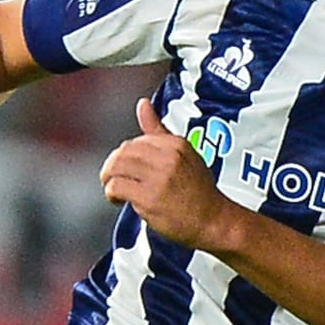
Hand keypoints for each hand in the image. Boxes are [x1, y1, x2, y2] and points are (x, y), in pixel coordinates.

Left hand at [100, 99, 237, 250]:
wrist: (214, 221)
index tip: (133, 170)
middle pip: (124, 152)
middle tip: (117, 180)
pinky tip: (119, 200)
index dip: (129, 157)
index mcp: (177, 144)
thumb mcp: (184, 154)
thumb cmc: (199, 190)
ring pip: (116, 167)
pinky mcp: (149, 197)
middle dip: (114, 166)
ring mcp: (160, 177)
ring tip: (116, 190)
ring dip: (109, 179)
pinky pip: (116, 186)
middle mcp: (169, 157)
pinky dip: (111, 193)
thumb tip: (142, 103)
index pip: (137, 140)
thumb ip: (159, 130)